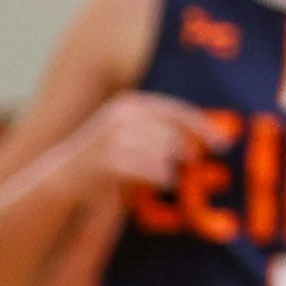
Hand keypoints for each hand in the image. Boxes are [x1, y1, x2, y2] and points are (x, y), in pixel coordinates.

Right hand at [72, 93, 221, 196]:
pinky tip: (160, 182)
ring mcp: (114, 137)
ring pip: (163, 153)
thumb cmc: (105, 159)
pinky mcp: (110, 161)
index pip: (175, 112)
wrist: (63, 178)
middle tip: (189, 164)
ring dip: (169, 168)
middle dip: (183, 152)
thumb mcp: (128, 135)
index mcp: (130, 103)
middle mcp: (122, 116)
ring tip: (163, 176)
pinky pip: (152, 169)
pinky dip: (161, 178)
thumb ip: (157, 131)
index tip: (223, 144)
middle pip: (171, 135)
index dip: (202, 127)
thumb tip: (197, 141)